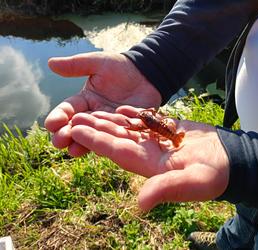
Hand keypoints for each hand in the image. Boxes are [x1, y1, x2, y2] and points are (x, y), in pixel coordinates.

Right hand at [44, 52, 160, 154]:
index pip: (68, 110)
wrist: (147, 75)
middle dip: (66, 135)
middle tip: (58, 142)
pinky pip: (114, 138)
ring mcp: (109, 125)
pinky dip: (106, 144)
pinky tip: (99, 151)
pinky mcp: (124, 130)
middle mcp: (94, 115)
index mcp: (85, 100)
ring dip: (82, 143)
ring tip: (73, 151)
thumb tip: (50, 63)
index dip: (58, 116)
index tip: (51, 124)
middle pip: (77, 127)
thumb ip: (76, 65)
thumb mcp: (98, 63)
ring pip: (93, 136)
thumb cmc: (121, 66)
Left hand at [69, 106, 229, 210]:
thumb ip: (167, 189)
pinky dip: (132, 114)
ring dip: (109, 120)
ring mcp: (157, 143)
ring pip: (128, 130)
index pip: (117, 151)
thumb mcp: (194, 183)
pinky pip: (145, 122)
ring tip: (92, 110)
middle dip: (96, 128)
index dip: (96, 141)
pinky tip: (120, 108)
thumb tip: (139, 204)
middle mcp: (149, 154)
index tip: (77, 130)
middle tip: (75, 116)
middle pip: (117, 139)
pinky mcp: (167, 132)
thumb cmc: (216, 173)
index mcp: (151, 165)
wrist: (230, 161)